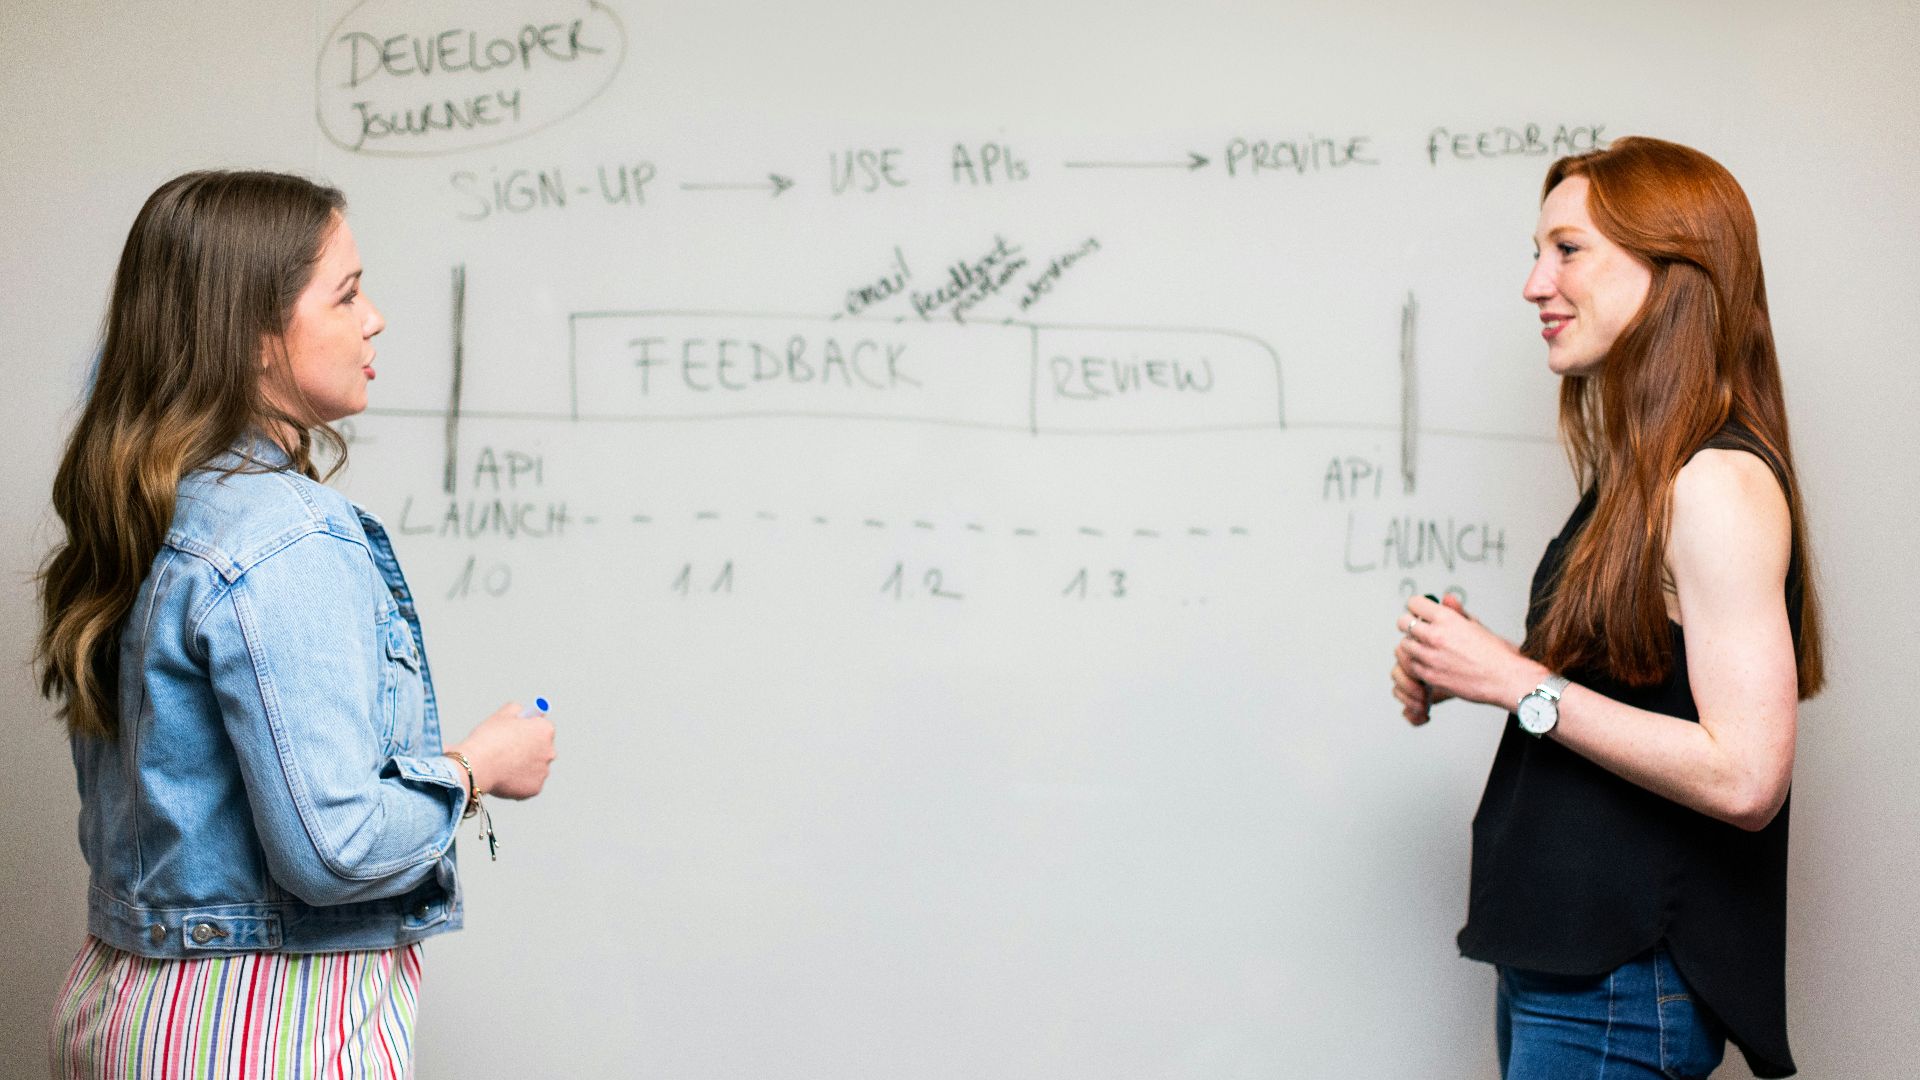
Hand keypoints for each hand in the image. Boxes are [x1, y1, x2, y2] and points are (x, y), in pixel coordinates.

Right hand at [448, 702, 555, 799]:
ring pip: (535, 768)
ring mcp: (543, 772)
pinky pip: (528, 784)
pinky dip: (519, 783)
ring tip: (503, 766)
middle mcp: (550, 751)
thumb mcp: (502, 714)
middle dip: (529, 750)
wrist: (477, 765)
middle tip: (508, 752)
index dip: (529, 730)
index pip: (543, 728)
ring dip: (524, 767)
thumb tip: (521, 712)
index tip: (519, 734)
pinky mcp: (535, 789)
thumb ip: (516, 709)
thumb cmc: (488, 738)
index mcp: (545, 730)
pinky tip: (504, 778)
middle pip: (541, 749)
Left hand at [1394, 594, 1544, 716]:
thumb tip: (1445, 598)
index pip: (1414, 603)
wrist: (1506, 679)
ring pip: (1404, 645)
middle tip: (1419, 629)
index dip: (1418, 607)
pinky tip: (1430, 664)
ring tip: (1426, 649)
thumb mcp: (1477, 625)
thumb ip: (1457, 611)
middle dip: (1411, 624)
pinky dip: (1417, 664)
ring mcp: (1430, 657)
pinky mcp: (1430, 676)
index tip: (1422, 612)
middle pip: (1403, 622)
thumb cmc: (1497, 653)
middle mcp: (1435, 636)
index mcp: (1447, 619)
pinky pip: (1411, 665)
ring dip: (1413, 645)